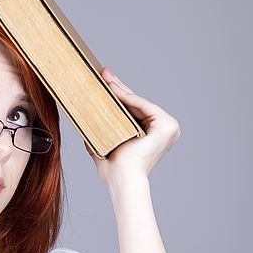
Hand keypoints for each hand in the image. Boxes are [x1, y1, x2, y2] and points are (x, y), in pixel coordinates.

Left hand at [84, 67, 180, 181]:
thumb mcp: (104, 146)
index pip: (134, 112)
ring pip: (139, 103)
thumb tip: (84, 123)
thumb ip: (98, 135)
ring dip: (121, 89)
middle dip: (119, 88)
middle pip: (136, 105)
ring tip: (104, 78)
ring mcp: (168, 128)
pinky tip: (113, 89)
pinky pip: (144, 106)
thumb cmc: (114, 170)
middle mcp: (164, 131)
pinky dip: (128, 97)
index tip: (104, 83)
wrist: (121, 179)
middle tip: (103, 73)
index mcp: (153, 135)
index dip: (119, 96)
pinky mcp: (167, 126)